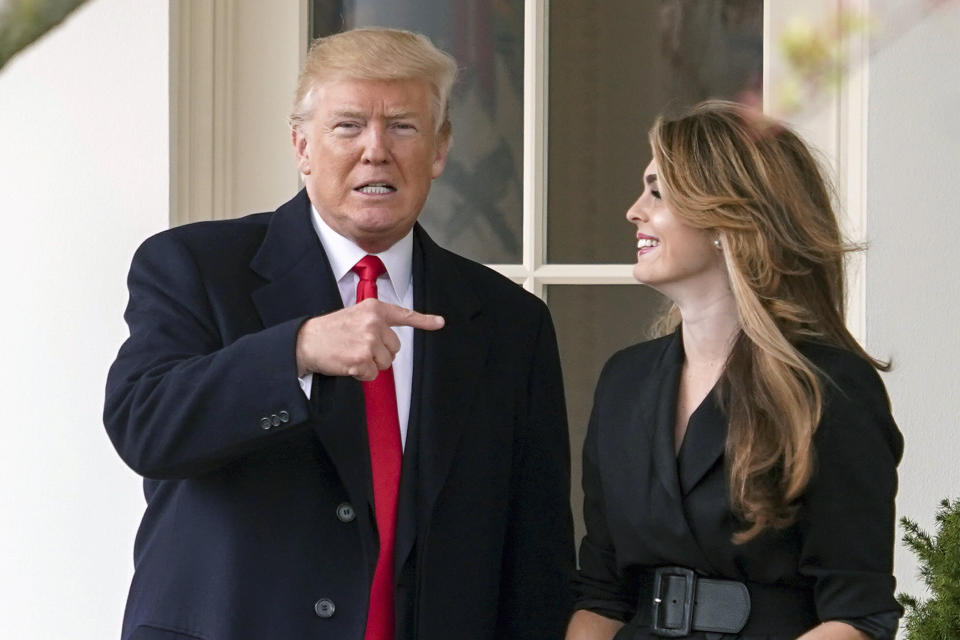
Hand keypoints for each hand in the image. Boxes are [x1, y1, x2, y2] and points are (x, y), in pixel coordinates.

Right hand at [296, 299, 444, 379]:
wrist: (306, 341)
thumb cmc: (330, 331)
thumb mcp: (355, 316)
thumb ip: (375, 322)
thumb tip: (391, 339)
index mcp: (374, 309)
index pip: (403, 314)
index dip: (424, 320)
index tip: (439, 322)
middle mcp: (374, 323)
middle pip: (395, 348)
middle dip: (380, 352)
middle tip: (359, 347)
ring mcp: (368, 341)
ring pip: (385, 363)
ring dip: (370, 364)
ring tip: (352, 354)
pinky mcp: (361, 359)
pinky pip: (372, 374)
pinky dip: (361, 374)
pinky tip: (348, 363)